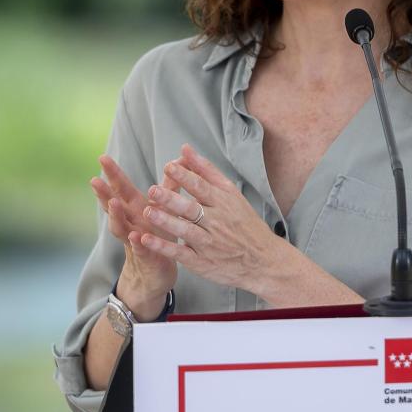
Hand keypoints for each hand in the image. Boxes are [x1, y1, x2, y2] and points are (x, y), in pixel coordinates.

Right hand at [89, 154, 176, 317]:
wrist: (156, 272)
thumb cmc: (160, 235)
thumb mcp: (164, 209)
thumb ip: (169, 186)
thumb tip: (178, 159)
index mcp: (135, 209)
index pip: (121, 188)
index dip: (112, 174)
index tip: (102, 157)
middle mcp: (130, 222)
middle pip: (114, 205)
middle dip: (104, 192)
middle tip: (95, 179)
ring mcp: (134, 239)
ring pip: (121, 227)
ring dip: (116, 215)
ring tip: (113, 203)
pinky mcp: (145, 256)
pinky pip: (140, 248)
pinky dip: (136, 242)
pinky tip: (135, 236)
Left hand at [136, 144, 286, 292]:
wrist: (263, 260)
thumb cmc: (246, 224)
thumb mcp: (232, 194)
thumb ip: (206, 171)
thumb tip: (185, 150)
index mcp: (222, 203)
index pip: (201, 187)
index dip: (184, 177)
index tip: (168, 167)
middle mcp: (216, 222)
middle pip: (191, 208)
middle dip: (171, 199)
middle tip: (153, 190)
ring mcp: (208, 243)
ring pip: (185, 230)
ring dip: (166, 222)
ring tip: (149, 212)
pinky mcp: (201, 262)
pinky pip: (180, 253)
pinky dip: (164, 247)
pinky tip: (148, 240)